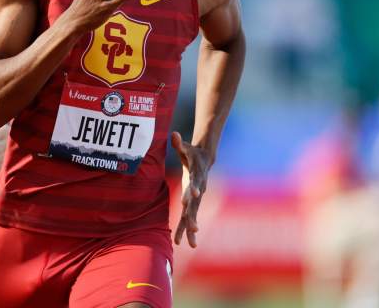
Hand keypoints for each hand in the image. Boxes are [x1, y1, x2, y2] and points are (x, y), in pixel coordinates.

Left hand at [170, 131, 213, 247]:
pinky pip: (188, 218)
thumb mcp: (186, 147)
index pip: (195, 183)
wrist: (204, 161)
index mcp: (197, 177)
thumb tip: (174, 134)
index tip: (194, 196)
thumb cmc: (192, 154)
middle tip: (194, 227)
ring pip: (193, 215)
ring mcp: (196, 199)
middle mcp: (198, 190)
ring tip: (191, 244)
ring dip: (191, 229)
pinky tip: (183, 243)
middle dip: (194, 216)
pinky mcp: (192, 203)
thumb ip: (179, 143)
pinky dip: (186, 230)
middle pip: (196, 204)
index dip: (194, 188)